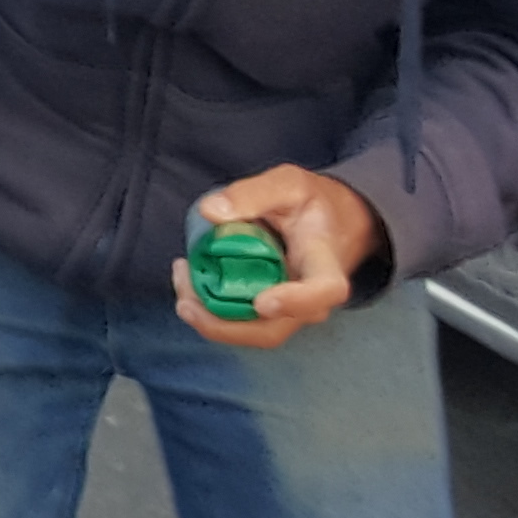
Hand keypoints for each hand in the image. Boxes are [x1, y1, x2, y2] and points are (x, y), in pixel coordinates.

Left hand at [174, 167, 383, 348]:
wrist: (335, 223)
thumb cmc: (313, 204)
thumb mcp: (289, 184)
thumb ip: (253, 193)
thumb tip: (210, 212)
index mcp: (325, 262)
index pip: (324, 290)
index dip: (295, 301)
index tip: (262, 302)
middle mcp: (312, 299)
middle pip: (274, 329)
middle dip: (224, 323)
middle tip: (185, 296)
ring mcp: (293, 312)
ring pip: (252, 333)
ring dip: (210, 318)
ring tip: (182, 280)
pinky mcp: (273, 315)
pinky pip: (242, 324)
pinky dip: (211, 311)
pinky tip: (190, 282)